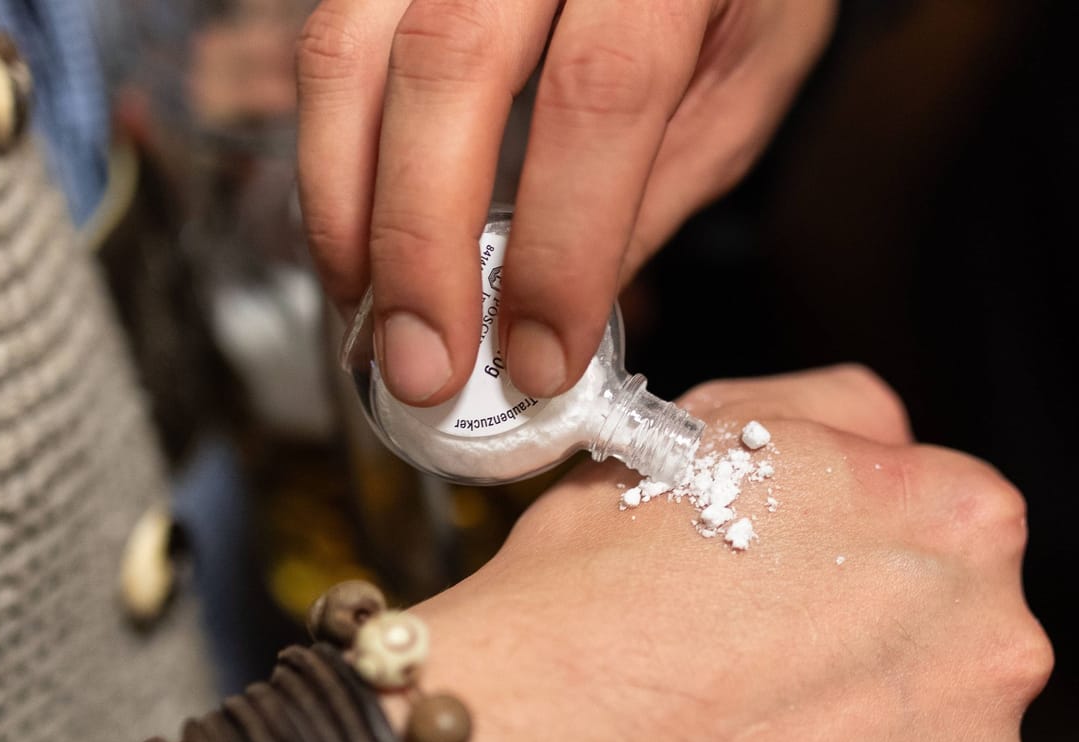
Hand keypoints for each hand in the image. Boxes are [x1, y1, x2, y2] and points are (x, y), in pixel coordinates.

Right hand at [296, 0, 834, 402]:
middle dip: (422, 240)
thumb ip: (658, 183)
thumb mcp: (750, 73)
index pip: (601, 92)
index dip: (563, 240)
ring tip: (366, 315)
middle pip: (449, 62)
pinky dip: (328, 154)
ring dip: (343, 202)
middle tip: (423, 366)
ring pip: (348, 44)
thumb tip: (562, 319)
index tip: (542, 358)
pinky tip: (354, 240)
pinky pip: (328, 38)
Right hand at [414, 366, 1047, 741]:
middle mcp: (1004, 647)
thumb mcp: (704, 436)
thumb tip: (890, 440)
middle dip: (874, 663)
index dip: (854, 555)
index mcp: (965, 519)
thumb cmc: (592, 598)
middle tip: (754, 687)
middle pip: (958, 647)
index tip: (785, 592)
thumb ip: (834, 413)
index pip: (948, 526)